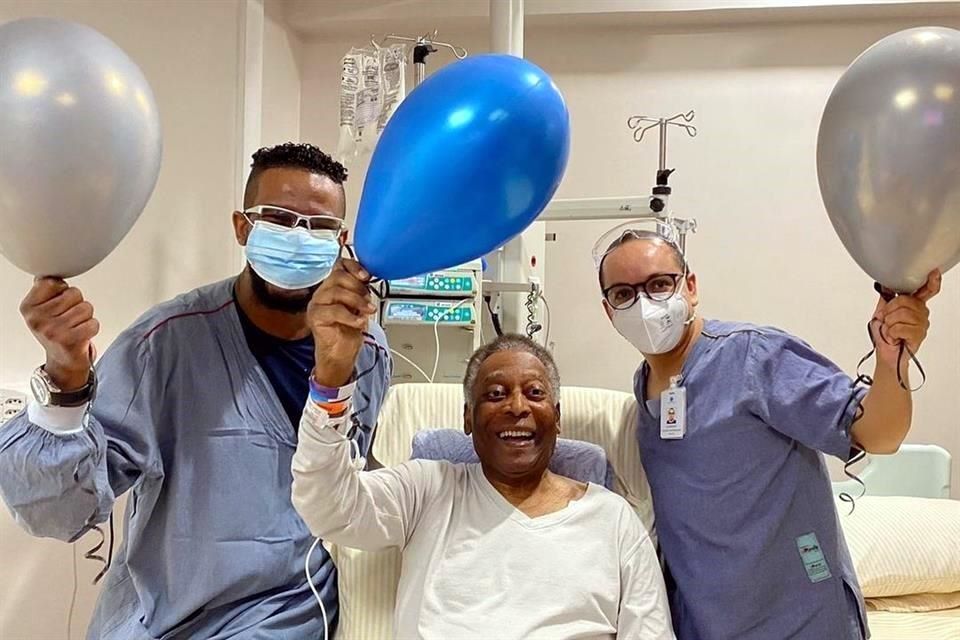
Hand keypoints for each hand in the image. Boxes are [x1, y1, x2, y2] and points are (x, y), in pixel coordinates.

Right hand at [20, 277, 98, 389]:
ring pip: (86, 307)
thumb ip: (44, 291)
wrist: (63, 362)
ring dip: (86, 316)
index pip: (54, 282)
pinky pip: (93, 322)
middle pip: (74, 293)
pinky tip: (82, 334)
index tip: (59, 303)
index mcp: (28, 307)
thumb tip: (46, 274)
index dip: (63, 290)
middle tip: (69, 318)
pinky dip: (93, 328)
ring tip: (76, 326)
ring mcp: (52, 330)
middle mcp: (37, 319)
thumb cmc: (56, 333)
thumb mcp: (42, 311)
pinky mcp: (69, 340)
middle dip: (77, 304)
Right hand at [307, 259, 376, 386]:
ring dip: (357, 301)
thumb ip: (361, 292)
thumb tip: (369, 281)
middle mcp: (322, 293)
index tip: (366, 276)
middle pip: (338, 276)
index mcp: (333, 287)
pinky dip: (351, 316)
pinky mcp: (315, 317)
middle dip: (358, 287)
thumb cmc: (348, 331)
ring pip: (336, 291)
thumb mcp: (360, 307)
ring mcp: (316, 304)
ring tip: (367, 311)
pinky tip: (359, 322)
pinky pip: (334, 310)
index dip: (354, 266)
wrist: (340, 355)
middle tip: (368, 299)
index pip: (340, 265)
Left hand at [870, 269, 940, 371]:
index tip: (934, 272)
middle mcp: (921, 312)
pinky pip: (899, 327)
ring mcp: (922, 324)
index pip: (927, 291)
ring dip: (888, 323)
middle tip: (887, 321)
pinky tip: (894, 337)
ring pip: (900, 314)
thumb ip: (886, 298)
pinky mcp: (918, 335)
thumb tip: (886, 284)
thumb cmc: (885, 334)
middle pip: (904, 300)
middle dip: (888, 311)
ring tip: (890, 330)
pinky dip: (890, 333)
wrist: (885, 353)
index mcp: (913, 304)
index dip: (932, 281)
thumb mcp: (881, 312)